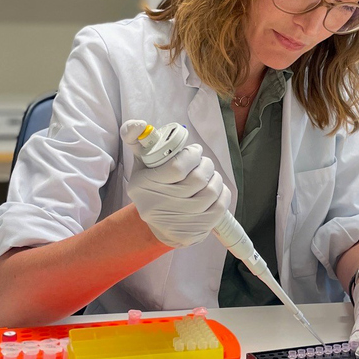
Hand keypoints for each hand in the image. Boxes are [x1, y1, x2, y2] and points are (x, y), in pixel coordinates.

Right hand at [120, 123, 230, 248]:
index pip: (177, 167)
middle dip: (206, 165)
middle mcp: (158, 206)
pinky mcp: (193, 233)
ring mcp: (177, 222)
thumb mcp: (141, 164)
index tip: (194, 151)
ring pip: (211, 192)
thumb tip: (137, 125)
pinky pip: (219, 208)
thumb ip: (137, 140)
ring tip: (209, 175)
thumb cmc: (151, 187)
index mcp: (143, 186)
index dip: (192, 155)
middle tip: (203, 162)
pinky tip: (216, 189)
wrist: (156, 225)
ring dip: (215, 178)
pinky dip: (222, 194)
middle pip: (197, 180)